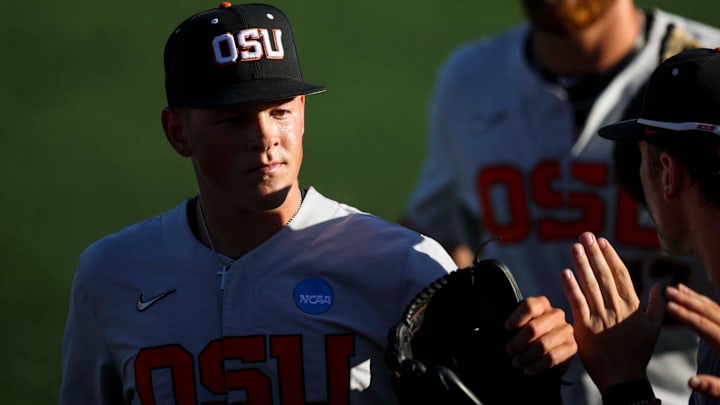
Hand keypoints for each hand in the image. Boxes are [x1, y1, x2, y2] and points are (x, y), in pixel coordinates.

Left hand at [504, 295, 576, 375]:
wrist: (549, 349)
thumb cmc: (530, 334)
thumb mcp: (521, 324)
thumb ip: (515, 324)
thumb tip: (505, 332)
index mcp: (542, 304)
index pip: (529, 306)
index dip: (516, 318)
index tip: (507, 328)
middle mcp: (556, 314)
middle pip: (533, 328)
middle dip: (518, 343)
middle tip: (510, 350)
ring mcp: (566, 330)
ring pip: (542, 345)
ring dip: (526, 357)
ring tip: (517, 362)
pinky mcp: (572, 346)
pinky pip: (552, 358)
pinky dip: (536, 366)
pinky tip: (528, 368)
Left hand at [560, 232, 664, 392]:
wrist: (622, 377)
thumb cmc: (637, 353)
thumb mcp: (653, 328)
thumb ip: (656, 304)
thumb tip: (662, 284)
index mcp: (631, 306)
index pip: (620, 275)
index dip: (610, 256)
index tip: (602, 241)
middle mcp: (616, 309)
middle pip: (604, 275)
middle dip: (594, 254)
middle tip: (585, 236)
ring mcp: (601, 318)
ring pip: (591, 286)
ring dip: (582, 265)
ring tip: (575, 247)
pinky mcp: (586, 328)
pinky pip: (578, 303)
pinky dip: (571, 287)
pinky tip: (565, 272)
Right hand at [665, 283, 719, 397]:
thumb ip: (714, 387)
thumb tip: (691, 382)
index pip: (705, 327)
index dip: (686, 316)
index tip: (669, 306)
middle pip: (709, 313)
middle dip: (687, 300)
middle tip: (668, 290)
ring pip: (715, 309)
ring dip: (696, 298)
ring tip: (678, 288)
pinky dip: (706, 303)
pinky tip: (696, 298)